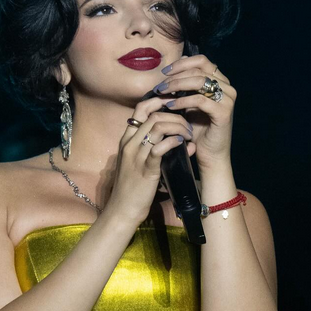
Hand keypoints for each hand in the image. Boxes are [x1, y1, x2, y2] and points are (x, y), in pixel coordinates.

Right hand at [104, 95, 194, 225]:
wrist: (123, 210)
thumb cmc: (132, 188)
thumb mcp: (139, 163)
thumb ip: (157, 150)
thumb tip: (182, 142)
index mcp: (126, 139)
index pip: (141, 109)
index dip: (159, 101)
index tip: (175, 105)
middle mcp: (129, 144)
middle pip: (153, 115)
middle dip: (174, 115)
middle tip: (187, 124)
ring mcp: (136, 156)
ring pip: (157, 127)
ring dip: (177, 127)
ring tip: (188, 134)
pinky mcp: (145, 169)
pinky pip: (160, 148)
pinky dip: (173, 142)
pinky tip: (182, 144)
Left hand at [154, 54, 235, 174]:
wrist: (210, 154)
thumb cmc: (198, 129)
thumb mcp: (189, 103)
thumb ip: (185, 86)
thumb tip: (172, 68)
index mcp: (220, 81)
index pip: (201, 61)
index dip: (181, 64)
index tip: (164, 72)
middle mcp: (227, 87)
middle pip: (199, 68)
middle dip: (176, 75)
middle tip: (160, 85)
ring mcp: (227, 99)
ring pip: (199, 81)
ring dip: (177, 85)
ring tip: (162, 93)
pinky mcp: (223, 112)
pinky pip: (200, 100)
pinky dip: (183, 101)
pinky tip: (170, 106)